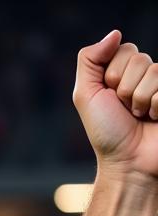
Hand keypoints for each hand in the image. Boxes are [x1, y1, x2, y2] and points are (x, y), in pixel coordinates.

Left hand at [74, 32, 157, 179]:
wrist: (127, 161)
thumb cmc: (106, 132)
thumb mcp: (86, 96)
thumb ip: (90, 61)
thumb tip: (115, 33)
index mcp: (123, 72)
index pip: (124, 49)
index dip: (112, 75)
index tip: (109, 98)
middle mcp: (145, 75)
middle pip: (140, 59)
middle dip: (125, 89)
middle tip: (125, 110)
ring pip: (155, 72)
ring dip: (141, 100)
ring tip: (139, 117)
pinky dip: (156, 107)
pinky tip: (155, 119)